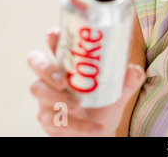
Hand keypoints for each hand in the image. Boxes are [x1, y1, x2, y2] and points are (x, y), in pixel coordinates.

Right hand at [27, 28, 145, 136]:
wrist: (100, 132)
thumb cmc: (104, 104)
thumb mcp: (119, 91)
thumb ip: (128, 80)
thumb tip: (132, 70)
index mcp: (69, 63)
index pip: (56, 43)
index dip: (52, 37)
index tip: (54, 34)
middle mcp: (53, 76)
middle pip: (35, 61)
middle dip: (46, 68)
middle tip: (63, 80)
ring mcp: (46, 97)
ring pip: (38, 90)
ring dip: (58, 98)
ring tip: (78, 105)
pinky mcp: (47, 119)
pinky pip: (53, 120)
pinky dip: (75, 125)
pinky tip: (93, 128)